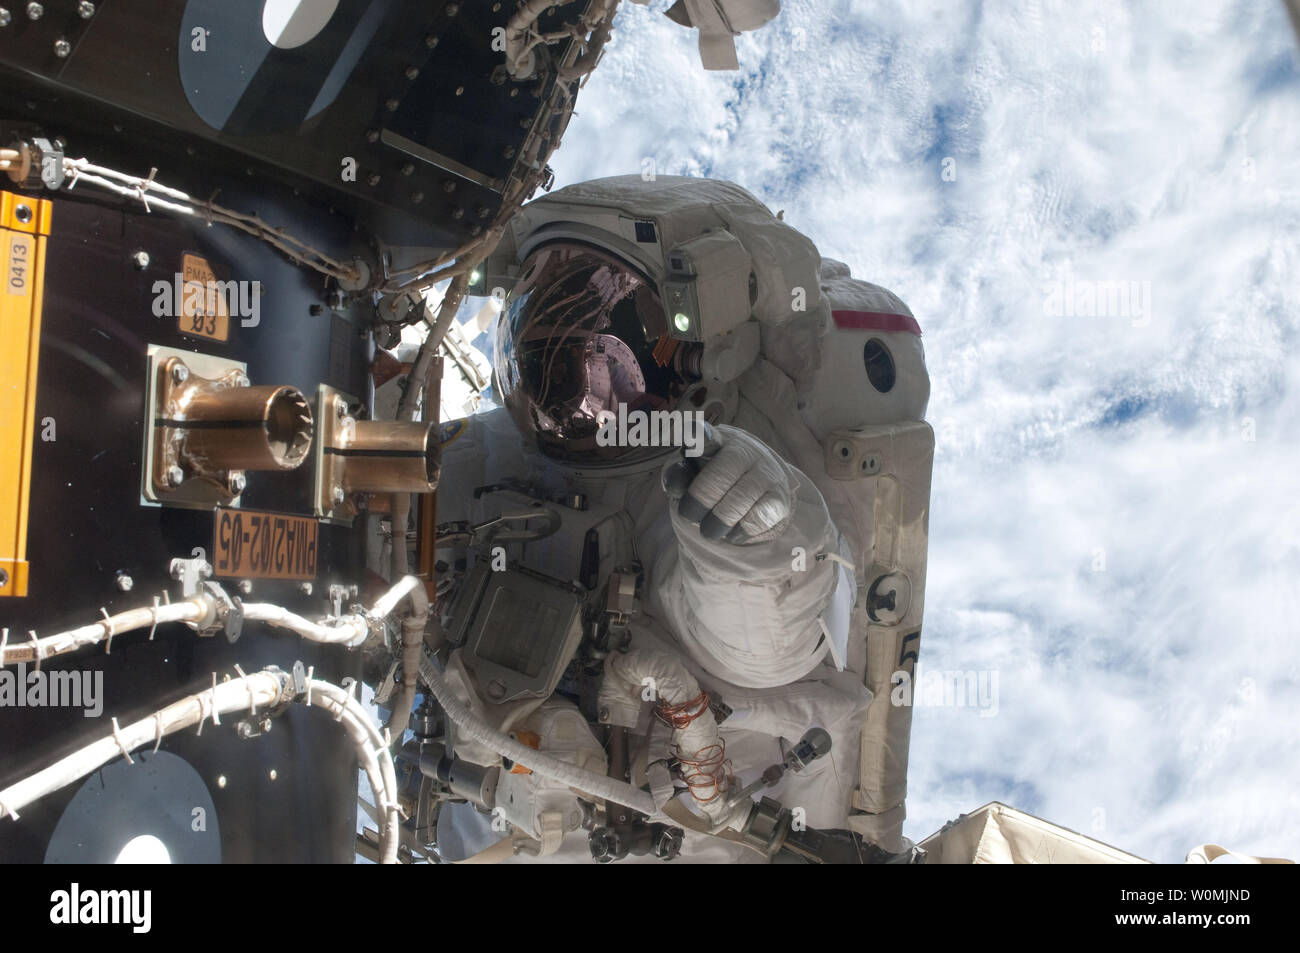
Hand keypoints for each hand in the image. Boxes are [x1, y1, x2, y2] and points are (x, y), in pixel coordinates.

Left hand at [661, 423, 795, 544]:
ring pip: (741, 497)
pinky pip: (760, 516)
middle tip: (689, 515)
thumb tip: (675, 482)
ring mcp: (766, 472)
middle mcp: (745, 451)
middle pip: (722, 474)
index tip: (694, 438)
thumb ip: (680, 478)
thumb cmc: (716, 482)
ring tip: (709, 531)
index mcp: (716, 441)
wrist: (756, 493)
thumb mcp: (693, 477)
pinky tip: (733, 532)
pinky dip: (742, 529)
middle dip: (701, 500)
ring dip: (720, 519)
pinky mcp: (780, 496)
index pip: (706, 436)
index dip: (699, 437)